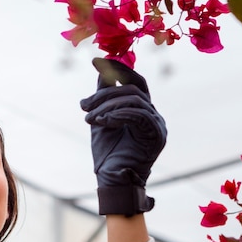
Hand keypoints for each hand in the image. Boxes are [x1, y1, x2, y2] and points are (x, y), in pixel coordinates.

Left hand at [80, 58, 166, 215]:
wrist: (111, 181)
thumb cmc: (107, 153)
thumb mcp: (101, 118)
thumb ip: (104, 95)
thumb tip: (101, 66)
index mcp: (142, 109)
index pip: (134, 81)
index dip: (117, 68)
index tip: (95, 60)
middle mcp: (153, 115)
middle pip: (132, 89)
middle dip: (105, 93)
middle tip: (83, 105)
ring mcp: (157, 125)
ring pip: (134, 100)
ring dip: (107, 106)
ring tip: (89, 118)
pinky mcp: (156, 136)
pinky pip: (138, 115)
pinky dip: (118, 114)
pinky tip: (102, 121)